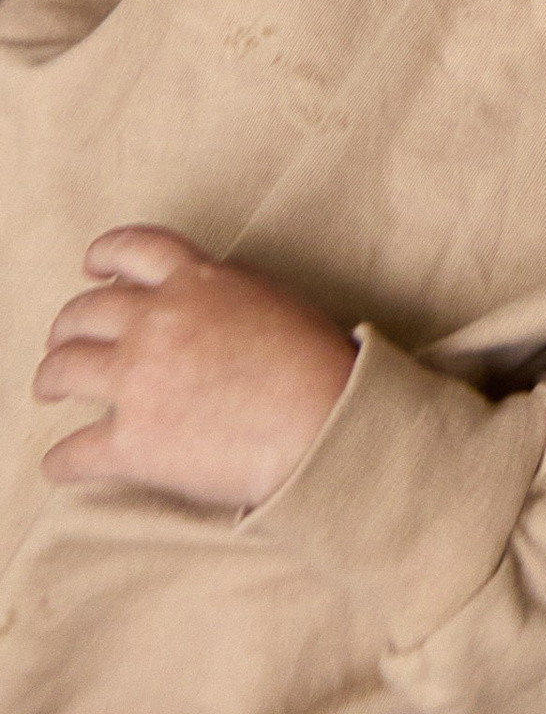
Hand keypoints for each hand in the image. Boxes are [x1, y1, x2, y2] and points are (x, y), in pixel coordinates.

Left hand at [35, 230, 356, 510]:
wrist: (326, 425)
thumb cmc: (316, 366)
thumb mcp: (270, 299)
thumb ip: (221, 292)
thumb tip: (195, 300)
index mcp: (196, 281)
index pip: (132, 250)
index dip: (104, 255)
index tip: (92, 267)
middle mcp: (157, 321)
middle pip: (84, 312)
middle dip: (67, 327)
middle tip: (63, 341)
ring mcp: (138, 380)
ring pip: (63, 370)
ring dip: (50, 378)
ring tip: (51, 387)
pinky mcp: (132, 442)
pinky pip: (72, 451)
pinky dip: (62, 460)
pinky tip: (64, 463)